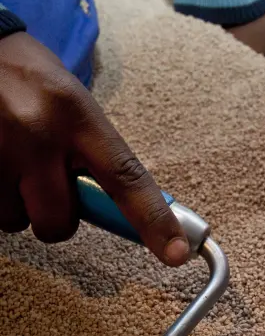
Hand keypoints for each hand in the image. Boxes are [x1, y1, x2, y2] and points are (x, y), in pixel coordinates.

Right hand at [0, 32, 188, 265]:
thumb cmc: (32, 82)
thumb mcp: (77, 107)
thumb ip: (100, 157)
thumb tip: (130, 212)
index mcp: (79, 117)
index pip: (127, 179)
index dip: (154, 221)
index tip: (177, 253)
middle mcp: (38, 135)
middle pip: (60, 221)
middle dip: (57, 216)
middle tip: (47, 184)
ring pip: (16, 221)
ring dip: (18, 205)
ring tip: (13, 163)